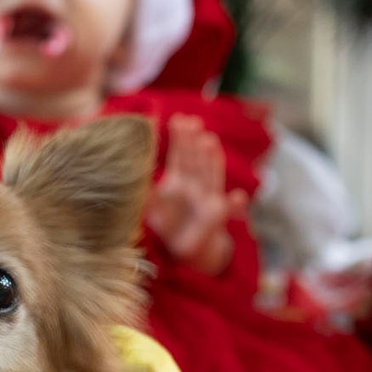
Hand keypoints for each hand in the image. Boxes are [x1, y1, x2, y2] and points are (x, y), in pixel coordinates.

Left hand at [146, 116, 235, 275]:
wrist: (186, 251)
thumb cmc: (169, 226)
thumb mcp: (153, 210)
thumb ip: (147, 197)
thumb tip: (132, 182)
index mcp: (179, 181)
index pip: (180, 156)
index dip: (180, 139)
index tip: (178, 120)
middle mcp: (195, 186)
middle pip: (195, 161)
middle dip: (194, 142)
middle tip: (193, 122)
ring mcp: (208, 199)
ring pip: (211, 176)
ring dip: (212, 160)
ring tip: (209, 142)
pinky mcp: (217, 218)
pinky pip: (228, 211)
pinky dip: (235, 205)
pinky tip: (239, 196)